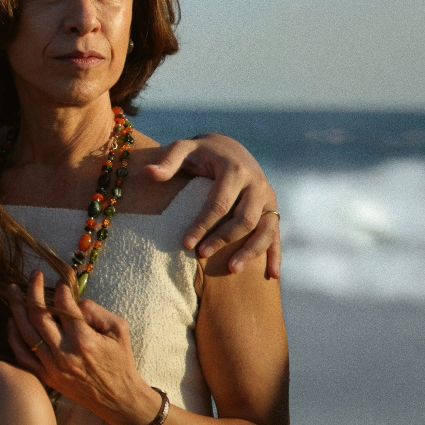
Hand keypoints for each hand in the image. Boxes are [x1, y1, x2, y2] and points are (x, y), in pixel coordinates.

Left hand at [7, 273, 162, 424]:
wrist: (118, 399)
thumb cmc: (121, 361)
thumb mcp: (119, 330)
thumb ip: (96, 311)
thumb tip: (74, 300)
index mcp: (84, 340)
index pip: (64, 306)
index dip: (60, 289)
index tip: (60, 282)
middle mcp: (65, 353)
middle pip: (39, 316)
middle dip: (33, 291)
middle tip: (33, 276)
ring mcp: (52, 367)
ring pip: (26, 333)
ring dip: (17, 308)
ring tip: (13, 290)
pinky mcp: (46, 377)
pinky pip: (22, 355)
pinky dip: (13, 337)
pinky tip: (12, 320)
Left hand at [144, 134, 280, 278]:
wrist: (229, 148)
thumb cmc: (201, 152)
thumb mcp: (184, 149)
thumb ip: (168, 160)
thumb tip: (149, 173)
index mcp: (235, 169)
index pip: (218, 203)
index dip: (202, 225)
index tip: (185, 243)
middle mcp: (257, 183)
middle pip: (245, 218)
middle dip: (223, 239)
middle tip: (201, 255)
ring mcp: (268, 197)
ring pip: (265, 229)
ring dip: (251, 251)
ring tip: (232, 269)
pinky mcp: (273, 208)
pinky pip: (276, 233)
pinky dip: (275, 255)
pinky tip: (271, 275)